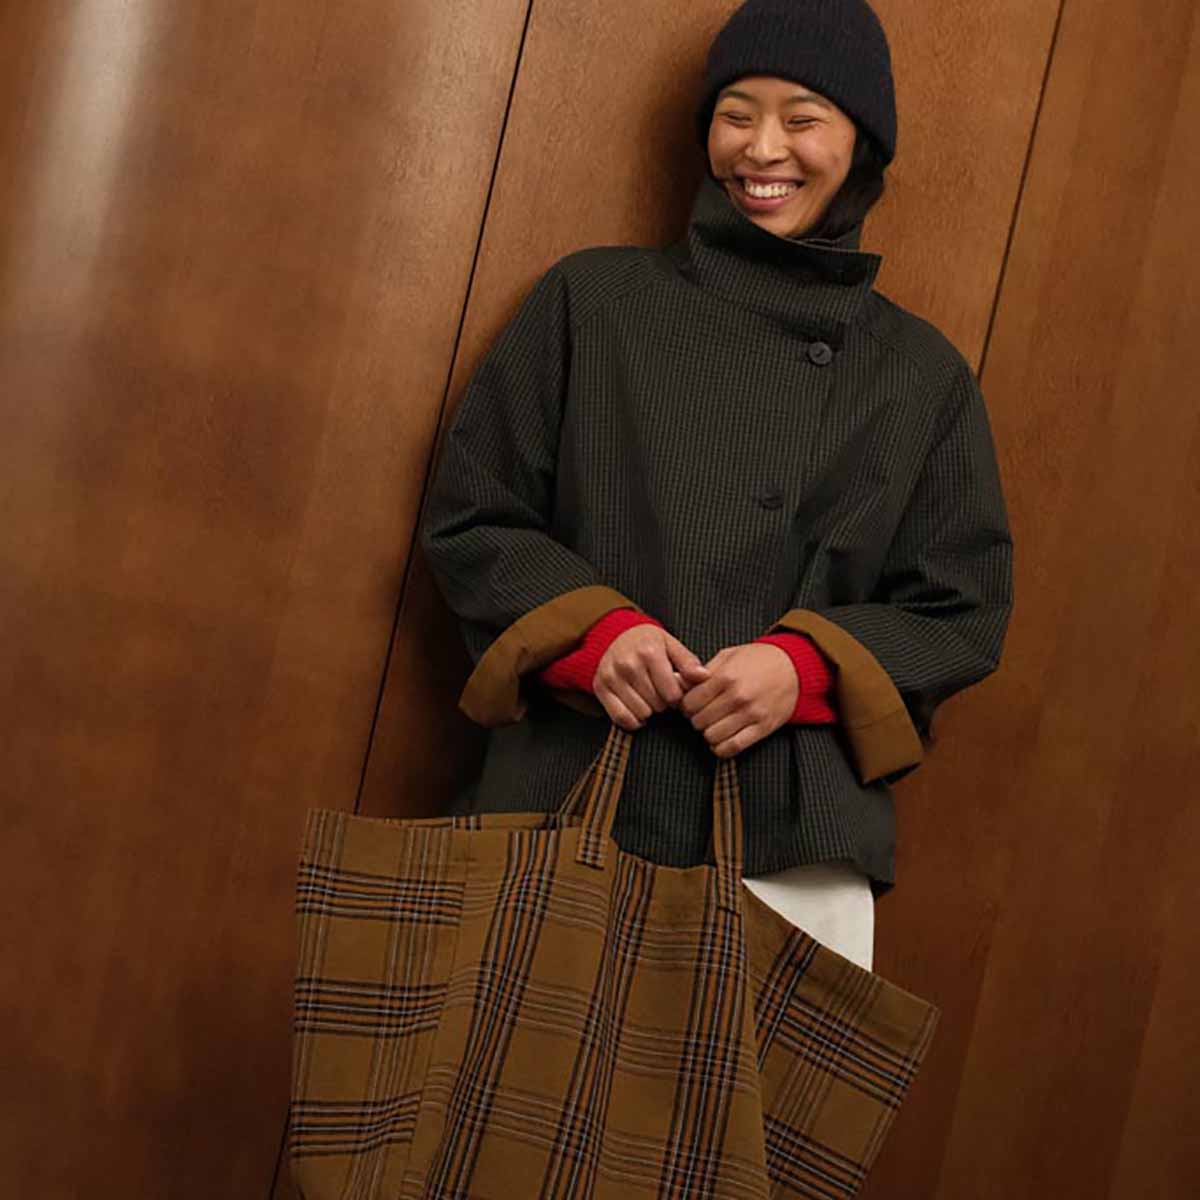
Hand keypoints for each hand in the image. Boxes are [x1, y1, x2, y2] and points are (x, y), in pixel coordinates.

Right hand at [594, 626, 709, 730]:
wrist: (612, 634)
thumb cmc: (646, 642)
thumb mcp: (670, 644)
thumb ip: (688, 661)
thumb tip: (704, 677)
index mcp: (649, 652)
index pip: (672, 694)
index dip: (678, 697)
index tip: (675, 691)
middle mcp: (628, 665)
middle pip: (657, 705)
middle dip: (663, 703)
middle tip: (659, 692)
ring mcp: (612, 677)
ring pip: (641, 714)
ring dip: (649, 711)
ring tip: (648, 697)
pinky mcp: (600, 688)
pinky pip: (621, 718)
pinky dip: (633, 720)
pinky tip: (637, 709)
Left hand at [679, 643, 797, 757]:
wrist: (794, 667)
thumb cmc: (758, 660)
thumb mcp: (728, 656)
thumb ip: (702, 671)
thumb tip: (676, 682)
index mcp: (726, 677)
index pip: (690, 702)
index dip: (685, 706)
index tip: (691, 705)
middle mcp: (737, 696)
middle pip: (699, 721)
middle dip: (696, 720)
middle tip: (703, 714)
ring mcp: (751, 714)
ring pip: (712, 737)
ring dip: (708, 734)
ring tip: (714, 725)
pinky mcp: (763, 728)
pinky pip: (733, 747)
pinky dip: (722, 748)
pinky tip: (722, 739)